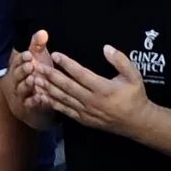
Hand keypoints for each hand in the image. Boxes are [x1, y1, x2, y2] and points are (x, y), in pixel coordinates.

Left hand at [34, 44, 153, 130]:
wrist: (136, 122)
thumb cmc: (135, 95)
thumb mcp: (134, 76)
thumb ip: (121, 60)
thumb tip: (106, 48)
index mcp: (103, 89)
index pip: (81, 74)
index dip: (67, 64)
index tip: (56, 55)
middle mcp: (92, 101)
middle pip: (67, 87)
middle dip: (50, 76)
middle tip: (37, 66)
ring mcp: (86, 112)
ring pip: (63, 99)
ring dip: (47, 89)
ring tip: (34, 80)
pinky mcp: (83, 120)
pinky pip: (65, 111)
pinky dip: (52, 104)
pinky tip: (42, 97)